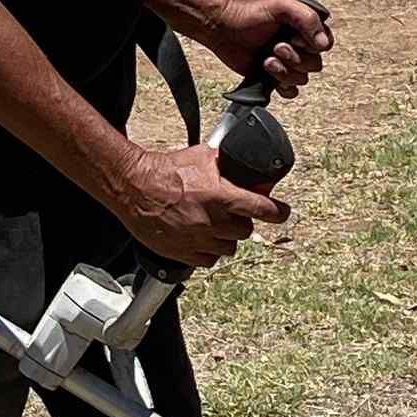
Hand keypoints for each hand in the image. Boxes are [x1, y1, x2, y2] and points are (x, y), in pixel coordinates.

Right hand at [112, 143, 288, 269]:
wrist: (134, 187)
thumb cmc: (164, 171)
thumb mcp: (200, 157)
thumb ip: (224, 162)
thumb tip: (240, 160)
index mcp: (220, 197)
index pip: (263, 209)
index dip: (278, 212)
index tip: (283, 213)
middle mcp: (212, 222)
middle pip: (246, 231)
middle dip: (243, 222)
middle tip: (234, 214)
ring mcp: (198, 240)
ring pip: (229, 248)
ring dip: (226, 238)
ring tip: (215, 226)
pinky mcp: (183, 253)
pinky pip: (208, 260)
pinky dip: (209, 251)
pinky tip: (202, 239)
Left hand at [206, 0, 333, 99]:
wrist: (223, 29)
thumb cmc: (249, 14)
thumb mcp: (281, 6)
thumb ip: (306, 18)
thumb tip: (323, 44)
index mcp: (305, 29)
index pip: (325, 45)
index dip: (311, 46)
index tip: (293, 38)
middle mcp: (299, 47)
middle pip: (315, 65)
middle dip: (294, 59)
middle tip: (275, 47)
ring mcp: (287, 63)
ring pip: (301, 79)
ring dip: (284, 71)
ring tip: (266, 60)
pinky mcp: (274, 78)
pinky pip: (290, 92)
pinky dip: (282, 86)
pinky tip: (268, 74)